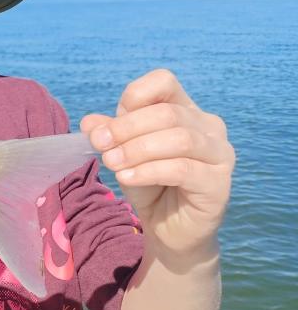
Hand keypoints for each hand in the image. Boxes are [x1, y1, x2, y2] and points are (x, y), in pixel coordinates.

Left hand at [80, 69, 233, 257]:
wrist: (168, 228)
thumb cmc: (149, 183)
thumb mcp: (123, 153)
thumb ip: (110, 134)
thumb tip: (90, 123)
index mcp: (186, 109)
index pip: (164, 82)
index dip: (134, 97)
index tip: (107, 125)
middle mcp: (209, 127)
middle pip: (167, 112)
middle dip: (127, 128)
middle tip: (101, 146)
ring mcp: (220, 154)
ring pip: (179, 139)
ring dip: (137, 150)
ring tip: (112, 164)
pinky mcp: (219, 183)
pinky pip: (183, 169)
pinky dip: (149, 171)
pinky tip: (127, 178)